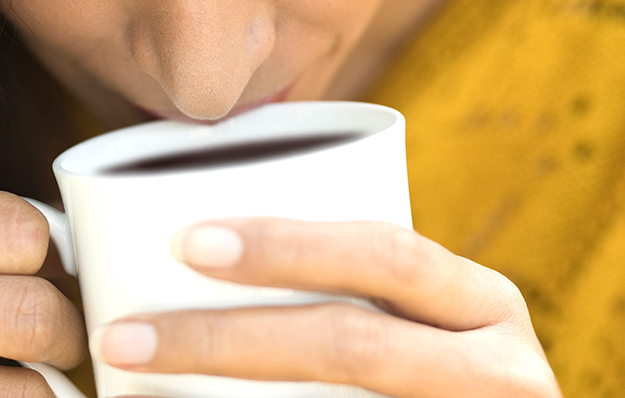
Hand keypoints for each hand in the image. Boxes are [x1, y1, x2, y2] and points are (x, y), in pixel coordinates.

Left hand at [96, 218, 560, 397]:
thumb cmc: (434, 379)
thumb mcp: (424, 327)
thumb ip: (353, 295)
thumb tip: (182, 255)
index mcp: (482, 303)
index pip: (387, 254)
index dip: (286, 246)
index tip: (184, 242)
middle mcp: (500, 367)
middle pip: (353, 345)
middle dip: (226, 339)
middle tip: (125, 335)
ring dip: (222, 397)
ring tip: (136, 381)